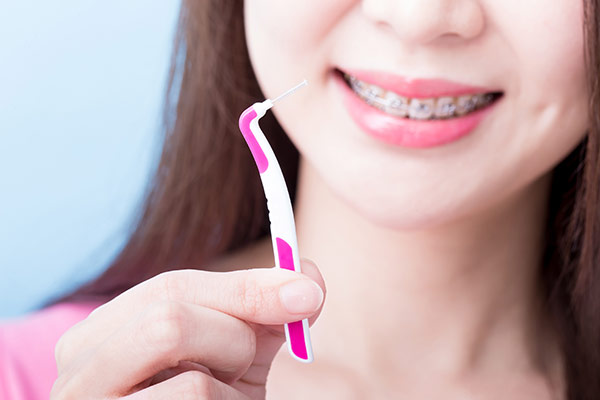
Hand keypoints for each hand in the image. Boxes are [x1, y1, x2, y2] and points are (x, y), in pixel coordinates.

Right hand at [50, 259, 325, 398]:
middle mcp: (78, 374)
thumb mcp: (232, 351)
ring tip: (225, 398)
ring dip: (233, 390)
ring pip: (194, 383)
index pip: (171, 288)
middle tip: (248, 362)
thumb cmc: (206, 399)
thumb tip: (308, 274)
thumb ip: (265, 311)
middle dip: (234, 338)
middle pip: (169, 322)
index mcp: (100, 335)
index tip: (307, 294)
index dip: (245, 287)